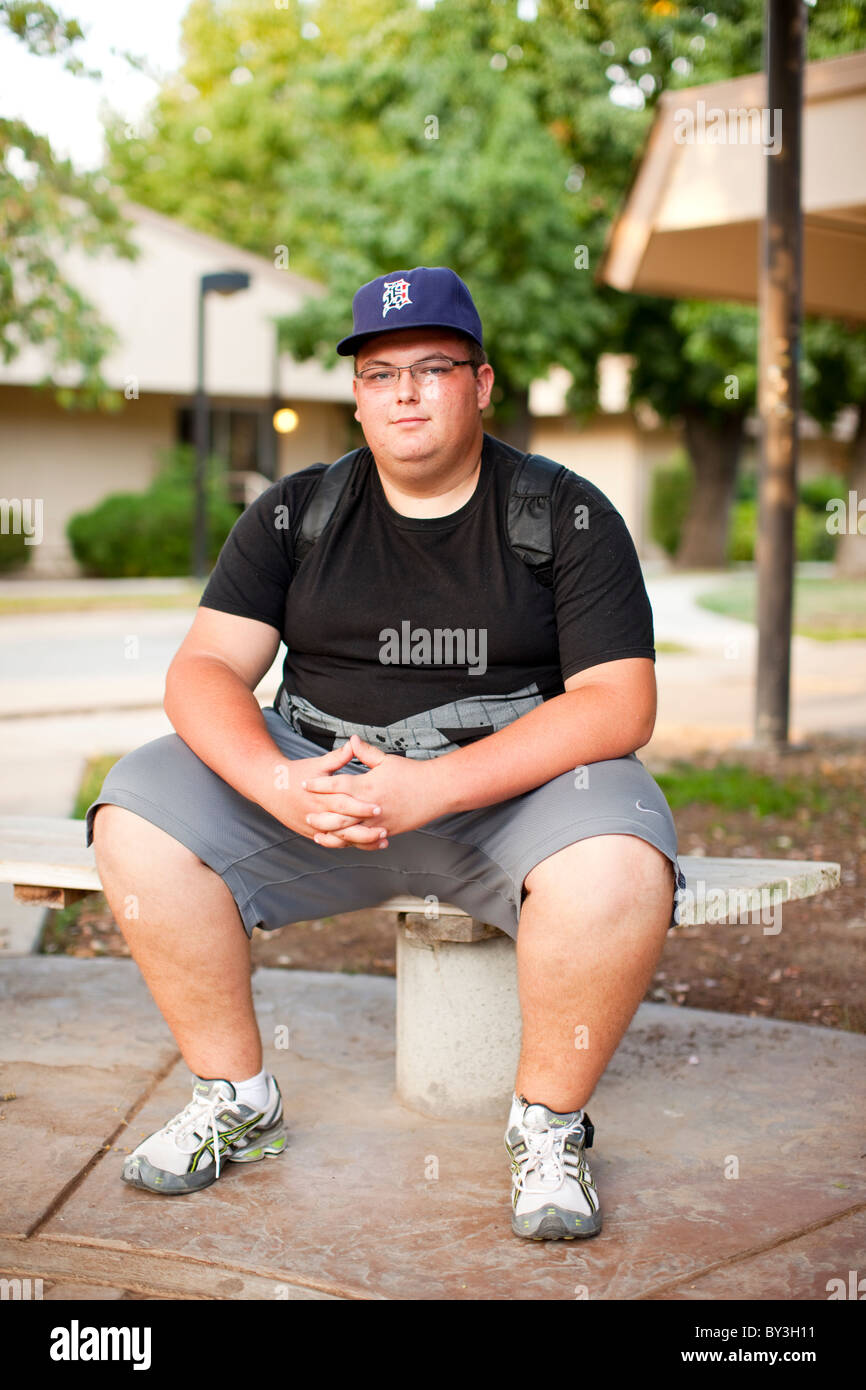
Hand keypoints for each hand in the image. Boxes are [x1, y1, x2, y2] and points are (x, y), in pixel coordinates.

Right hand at [266, 739, 389, 850]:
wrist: (270, 787)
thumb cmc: (297, 772)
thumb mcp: (318, 764)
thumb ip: (338, 757)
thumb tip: (355, 742)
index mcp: (320, 795)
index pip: (343, 803)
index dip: (361, 807)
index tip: (379, 808)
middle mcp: (317, 813)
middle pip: (343, 825)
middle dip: (365, 829)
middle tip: (385, 829)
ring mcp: (314, 826)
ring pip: (340, 838)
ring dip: (362, 842)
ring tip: (381, 841)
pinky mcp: (312, 833)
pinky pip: (333, 843)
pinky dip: (351, 845)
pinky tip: (367, 845)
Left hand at [301, 734, 446, 846]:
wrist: (436, 791)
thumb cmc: (411, 773)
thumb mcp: (386, 760)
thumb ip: (365, 753)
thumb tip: (351, 739)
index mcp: (367, 786)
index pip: (336, 785)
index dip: (318, 784)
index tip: (304, 783)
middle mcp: (370, 807)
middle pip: (338, 815)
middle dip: (320, 816)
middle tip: (306, 815)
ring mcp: (378, 822)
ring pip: (349, 833)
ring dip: (331, 835)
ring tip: (318, 834)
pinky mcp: (386, 832)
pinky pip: (364, 841)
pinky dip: (351, 843)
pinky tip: (342, 842)